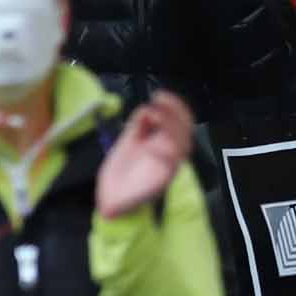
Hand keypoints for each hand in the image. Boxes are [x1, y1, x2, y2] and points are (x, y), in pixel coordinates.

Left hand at [96, 94, 198, 220]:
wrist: (110, 200)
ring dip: (171, 125)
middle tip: (159, 99)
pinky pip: (170, 165)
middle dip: (176, 111)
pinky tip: (151, 146)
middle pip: (186, 130)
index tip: (159, 95)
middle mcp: (169, 155)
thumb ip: (137, 127)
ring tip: (155, 115)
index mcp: (162, 145)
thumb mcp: (127, 143)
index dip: (174, 106)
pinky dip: (163, 151)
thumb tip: (146, 108)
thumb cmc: (120, 174)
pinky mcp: (161, 181)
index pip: (179, 122)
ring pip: (182, 144)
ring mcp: (167, 168)